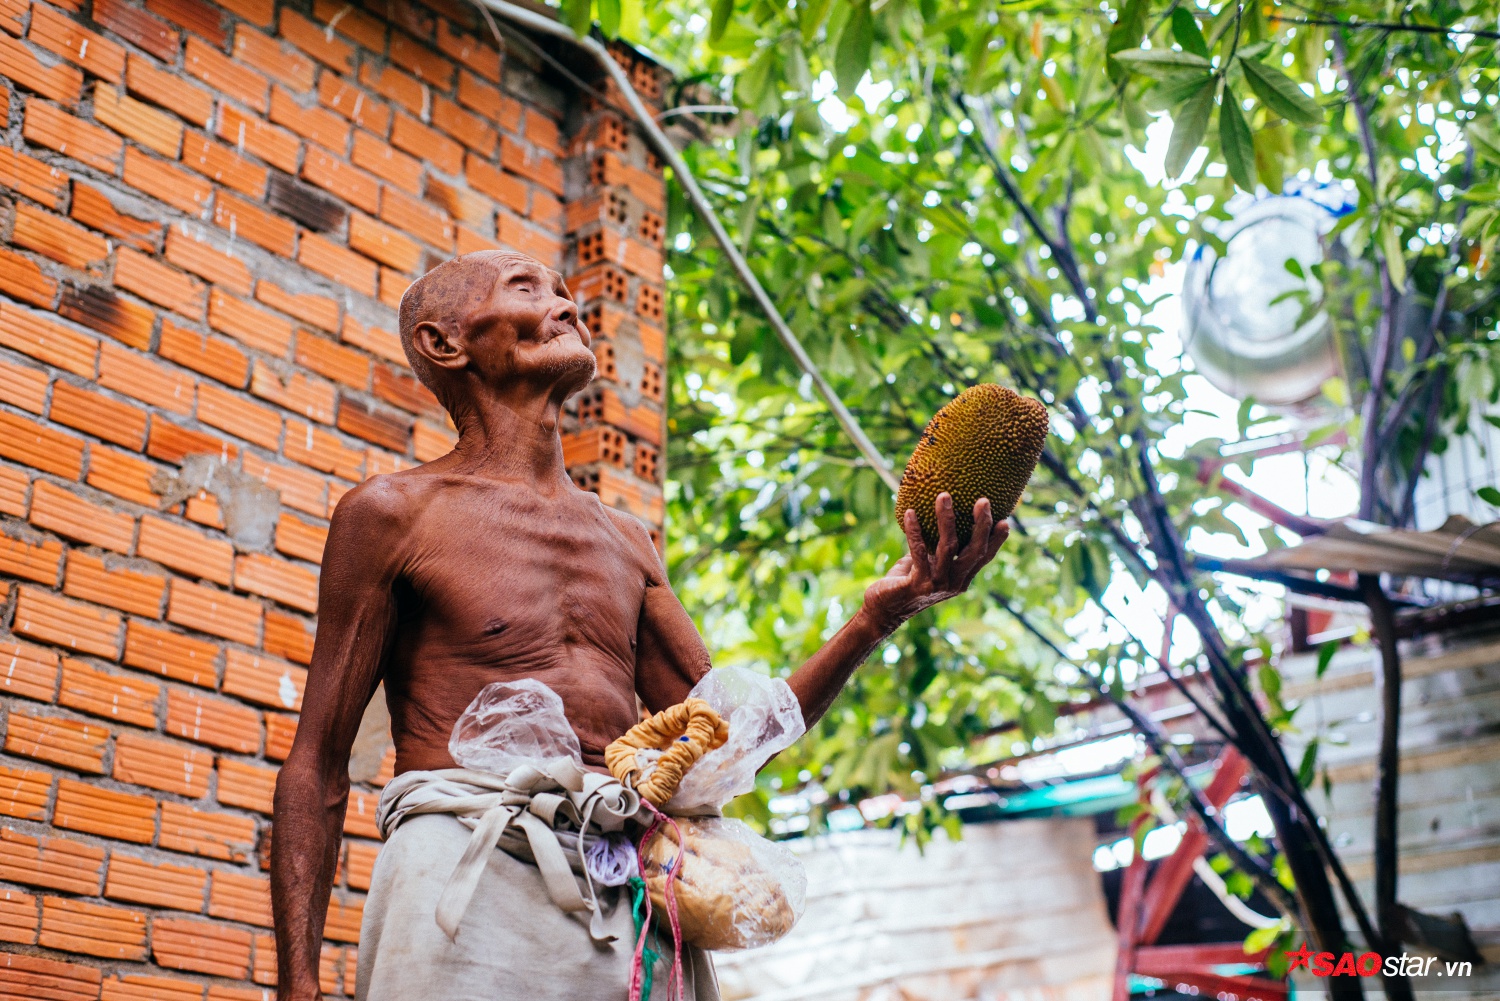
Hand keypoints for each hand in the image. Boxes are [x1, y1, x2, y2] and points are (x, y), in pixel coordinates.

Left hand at [861, 493, 1009, 631]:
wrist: (883, 610)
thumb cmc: (904, 582)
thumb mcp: (925, 562)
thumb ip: (935, 546)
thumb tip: (940, 513)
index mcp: (961, 579)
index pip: (984, 557)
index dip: (996, 540)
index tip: (1005, 519)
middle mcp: (954, 582)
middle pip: (974, 552)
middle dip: (981, 524)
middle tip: (983, 501)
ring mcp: (937, 584)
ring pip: (948, 547)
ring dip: (946, 519)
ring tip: (944, 496)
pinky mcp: (918, 584)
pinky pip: (918, 551)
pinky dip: (915, 530)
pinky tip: (910, 513)